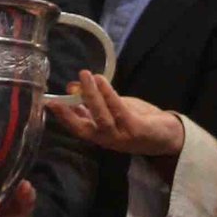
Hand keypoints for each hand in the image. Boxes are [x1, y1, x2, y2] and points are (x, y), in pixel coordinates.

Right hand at [50, 72, 185, 157]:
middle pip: (84, 128)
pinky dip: (109, 95)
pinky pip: (119, 111)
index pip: (76, 128)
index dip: (61, 117)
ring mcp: (122, 137)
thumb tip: (72, 88)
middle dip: (70, 111)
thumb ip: (94, 103)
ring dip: (91, 96)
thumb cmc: (138, 121)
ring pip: (101, 118)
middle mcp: (107, 140)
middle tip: (62, 91)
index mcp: (99, 136)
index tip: (47, 103)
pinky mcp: (136, 130)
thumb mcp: (113, 111)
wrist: (169, 136)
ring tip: (85, 76)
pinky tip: (102, 80)